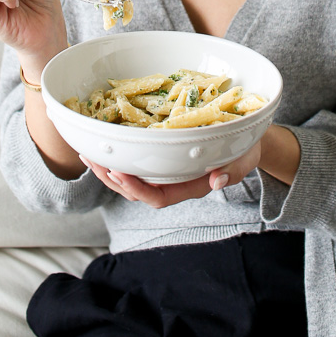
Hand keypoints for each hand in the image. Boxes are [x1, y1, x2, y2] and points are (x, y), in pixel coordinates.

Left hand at [82, 139, 263, 208]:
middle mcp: (174, 182)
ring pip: (132, 178)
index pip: (159, 197)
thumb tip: (217, 181)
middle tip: (93, 160)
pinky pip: (137, 163)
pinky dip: (119, 155)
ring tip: (89, 153)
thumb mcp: (245, 158)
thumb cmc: (245, 149)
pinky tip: (105, 143)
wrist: (246, 139)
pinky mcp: (162, 157)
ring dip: (108, 169)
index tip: (119, 173)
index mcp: (190, 186)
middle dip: (112, 179)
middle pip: (136, 191)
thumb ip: (233, 171)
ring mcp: (166, 171)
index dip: (136, 189)